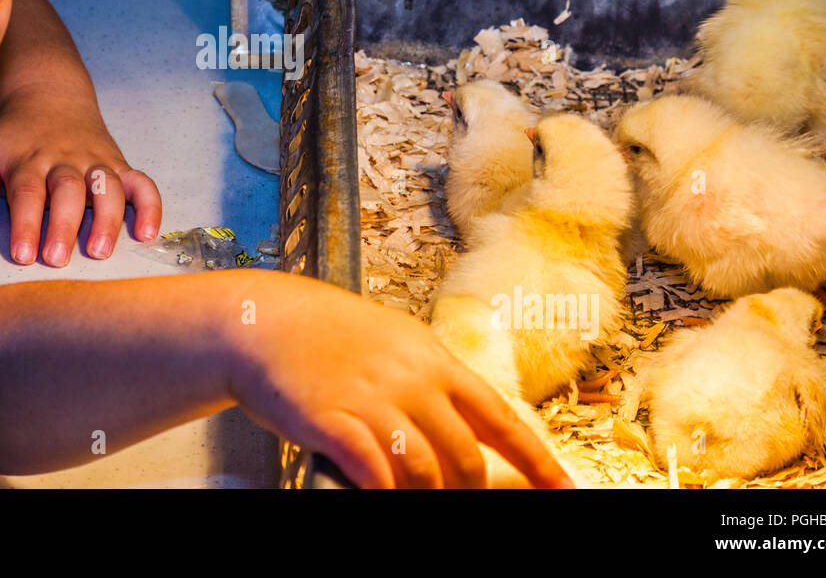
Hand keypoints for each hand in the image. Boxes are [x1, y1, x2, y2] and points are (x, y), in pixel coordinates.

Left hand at [0, 95, 161, 265]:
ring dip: (107, 219)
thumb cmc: (16, 136)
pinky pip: (142, 183)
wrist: (50, 95)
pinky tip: (147, 233)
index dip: (25, 225)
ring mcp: (96, 162)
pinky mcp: (119, 164)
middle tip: (56, 258)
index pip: (27, 193)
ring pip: (107, 187)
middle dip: (64, 225)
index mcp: (30, 160)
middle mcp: (66, 161)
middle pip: (68, 191)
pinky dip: (150, 206)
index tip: (22, 255)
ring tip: (99, 250)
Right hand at [224, 272, 572, 488]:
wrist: (264, 321)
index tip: (561, 489)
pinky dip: (384, 493)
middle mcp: (411, 382)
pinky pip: (374, 473)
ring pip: (424, 473)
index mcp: (433, 361)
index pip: (500, 418)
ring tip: (418, 501)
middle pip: (465, 458)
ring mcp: (372, 402)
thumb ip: (432, 378)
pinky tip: (381, 494)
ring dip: (427, 498)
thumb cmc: (329, 333)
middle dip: (470, 493)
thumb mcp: (394, 341)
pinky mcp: (332, 422)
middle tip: (462, 503)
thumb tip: (472, 416)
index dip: (536, 460)